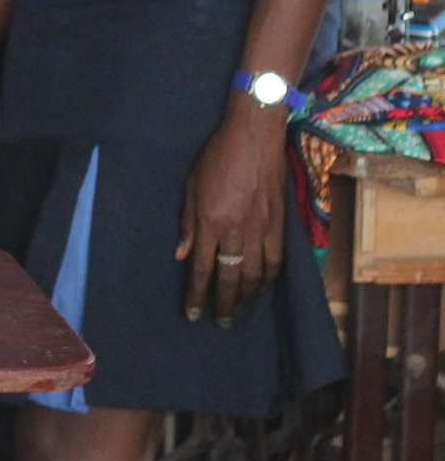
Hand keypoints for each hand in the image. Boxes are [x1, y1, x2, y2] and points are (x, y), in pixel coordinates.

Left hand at [178, 103, 286, 324]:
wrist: (254, 138)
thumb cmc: (216, 158)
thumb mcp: (191, 187)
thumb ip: (187, 223)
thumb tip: (181, 255)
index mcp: (210, 221)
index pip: (202, 267)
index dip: (197, 294)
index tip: (193, 314)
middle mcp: (236, 231)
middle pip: (230, 277)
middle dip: (224, 303)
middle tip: (221, 322)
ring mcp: (261, 229)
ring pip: (256, 273)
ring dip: (247, 295)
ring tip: (239, 308)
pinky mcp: (280, 224)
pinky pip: (275, 260)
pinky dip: (268, 278)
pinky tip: (262, 286)